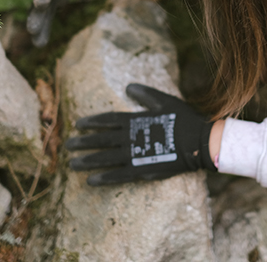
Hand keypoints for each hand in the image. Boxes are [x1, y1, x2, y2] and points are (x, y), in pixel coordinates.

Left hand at [65, 84, 216, 185]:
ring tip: (72, 164)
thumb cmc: (184, 119)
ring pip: (105, 159)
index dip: (91, 122)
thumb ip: (145, 94)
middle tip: (67, 145)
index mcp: (135, 120)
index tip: (77, 124)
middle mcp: (131, 138)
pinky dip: (104, 178)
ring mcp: (135, 155)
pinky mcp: (142, 170)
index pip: (107, 121)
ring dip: (88, 161)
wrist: (199, 143)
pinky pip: (118, 175)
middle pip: (101, 140)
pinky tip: (91, 181)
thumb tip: (128, 86)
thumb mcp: (165, 101)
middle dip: (83, 142)